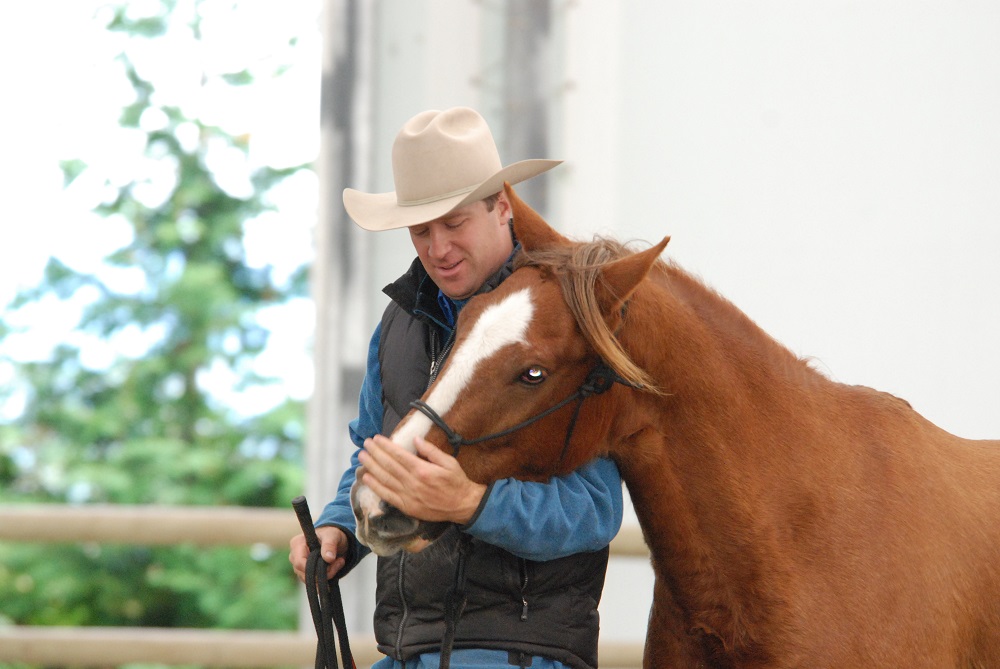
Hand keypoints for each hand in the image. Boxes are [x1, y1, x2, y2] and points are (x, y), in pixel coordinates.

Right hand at [289, 525, 347, 581]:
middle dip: (324, 571)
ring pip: (311, 580)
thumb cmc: (330, 534)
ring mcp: (299, 567)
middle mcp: (294, 556)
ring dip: (328, 574)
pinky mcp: (305, 574)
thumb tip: (328, 558)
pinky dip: (328, 577)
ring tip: (339, 562)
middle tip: (340, 561)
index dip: (314, 568)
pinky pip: (315, 582)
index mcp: (297, 544)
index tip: (330, 562)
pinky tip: (336, 567)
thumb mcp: (333, 535)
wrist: (334, 540)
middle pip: (304, 574)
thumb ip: (330, 545)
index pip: (299, 562)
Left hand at [358, 435, 486, 524]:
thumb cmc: (456, 481)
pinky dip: (376, 487)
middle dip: (375, 453)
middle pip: (389, 466)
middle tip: (365, 444)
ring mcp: (408, 496)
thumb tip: (416, 440)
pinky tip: (367, 478)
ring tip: (362, 457)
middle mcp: (412, 483)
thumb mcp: (449, 461)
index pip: (399, 455)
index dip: (386, 446)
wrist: (462, 505)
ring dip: (372, 467)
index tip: (376, 438)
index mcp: (422, 470)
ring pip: (385, 479)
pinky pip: (387, 496)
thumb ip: (431, 451)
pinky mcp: (406, 507)